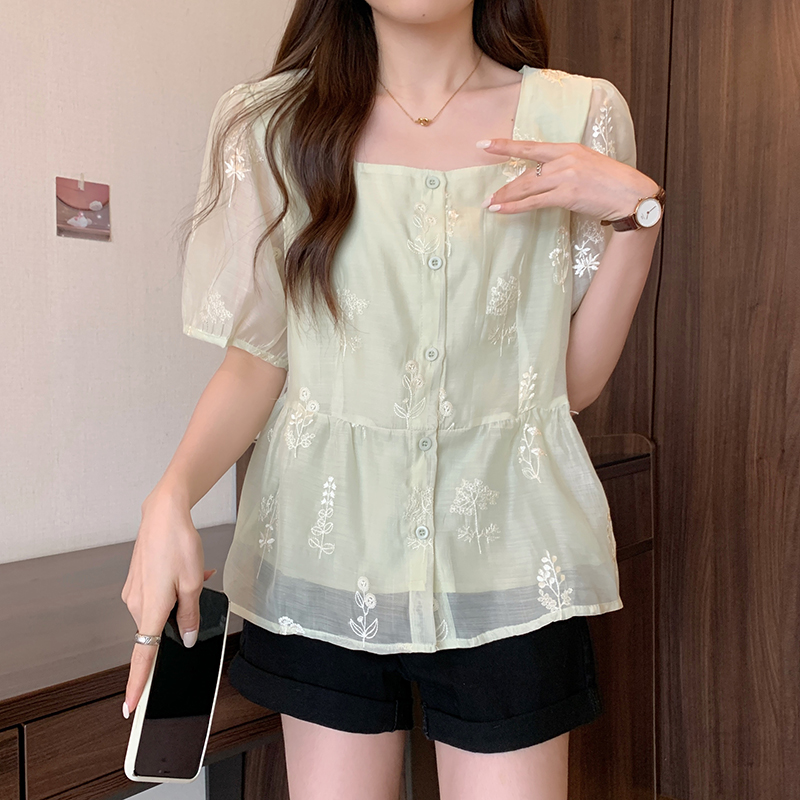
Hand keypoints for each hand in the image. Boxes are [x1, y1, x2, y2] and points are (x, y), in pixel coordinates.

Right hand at [120, 491, 215, 717]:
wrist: (164, 513)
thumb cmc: (178, 545)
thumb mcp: (194, 583)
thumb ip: (190, 615)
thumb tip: (186, 639)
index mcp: (150, 609)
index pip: (143, 656)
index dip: (139, 683)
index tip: (132, 707)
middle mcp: (136, 604)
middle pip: (157, 629)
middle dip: (180, 621)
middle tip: (201, 596)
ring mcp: (134, 591)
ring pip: (160, 609)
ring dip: (181, 600)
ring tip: (202, 577)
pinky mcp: (137, 580)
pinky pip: (157, 595)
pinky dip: (174, 590)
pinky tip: (192, 572)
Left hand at [476, 139, 659, 220]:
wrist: (632, 195)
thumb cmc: (612, 183)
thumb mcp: (588, 165)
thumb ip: (566, 167)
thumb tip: (545, 175)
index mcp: (569, 148)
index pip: (530, 146)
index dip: (505, 146)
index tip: (484, 145)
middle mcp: (565, 159)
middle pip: (525, 172)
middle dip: (503, 185)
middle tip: (485, 195)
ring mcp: (566, 177)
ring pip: (527, 187)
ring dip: (505, 197)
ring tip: (489, 205)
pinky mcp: (567, 195)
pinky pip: (534, 202)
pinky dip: (515, 207)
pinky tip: (501, 211)